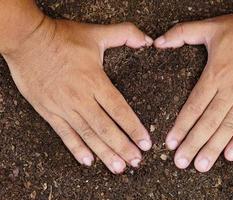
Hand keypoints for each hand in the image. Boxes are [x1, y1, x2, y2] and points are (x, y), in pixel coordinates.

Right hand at [3, 17, 152, 173]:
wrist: (26, 40)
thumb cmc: (62, 38)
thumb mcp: (96, 33)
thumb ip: (125, 34)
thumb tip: (147, 40)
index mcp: (95, 81)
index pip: (119, 110)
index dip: (133, 128)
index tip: (145, 143)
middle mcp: (81, 98)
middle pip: (106, 128)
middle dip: (123, 147)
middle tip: (136, 162)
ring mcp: (64, 107)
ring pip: (88, 135)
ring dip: (104, 153)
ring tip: (118, 167)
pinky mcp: (49, 112)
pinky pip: (65, 134)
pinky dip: (76, 148)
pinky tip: (87, 161)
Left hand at [155, 8, 232, 171]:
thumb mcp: (211, 27)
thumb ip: (182, 33)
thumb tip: (158, 42)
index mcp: (215, 75)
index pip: (193, 107)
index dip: (181, 126)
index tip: (171, 142)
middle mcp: (229, 91)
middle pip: (207, 123)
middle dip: (192, 144)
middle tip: (181, 162)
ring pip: (227, 128)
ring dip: (213, 148)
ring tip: (201, 165)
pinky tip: (230, 155)